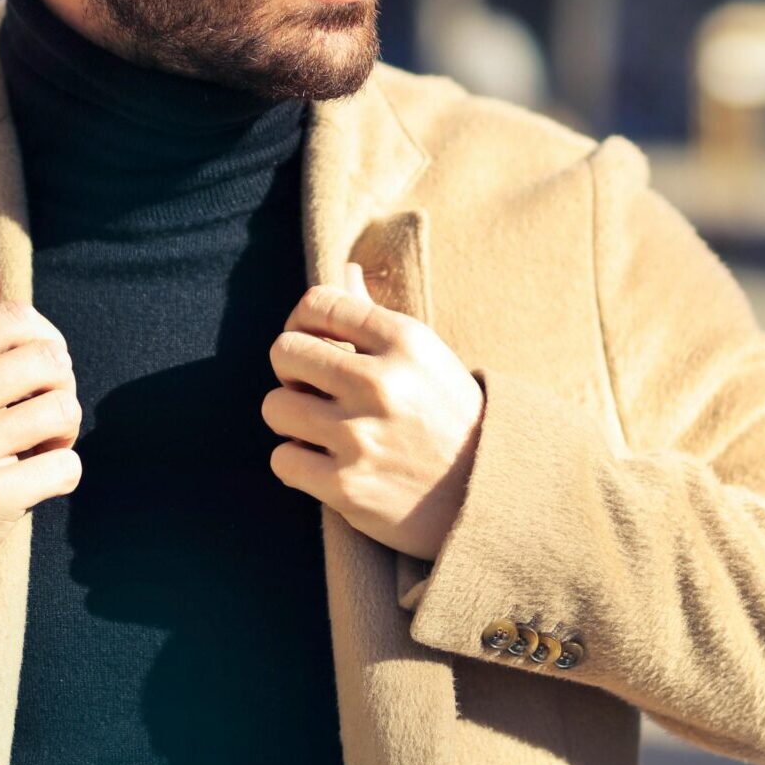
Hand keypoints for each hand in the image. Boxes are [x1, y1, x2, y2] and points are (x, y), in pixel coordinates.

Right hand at [0, 270, 82, 608]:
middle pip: (50, 359)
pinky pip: (65, 468)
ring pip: (64, 411)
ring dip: (63, 433)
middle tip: (44, 414)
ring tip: (40, 448)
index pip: (15, 318)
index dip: (43, 340)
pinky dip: (61, 475)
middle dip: (61, 385)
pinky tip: (35, 483)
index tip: (37, 371)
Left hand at [261, 262, 485, 563]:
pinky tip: (325, 464)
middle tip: (316, 391)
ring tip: (322, 430)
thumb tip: (345, 269)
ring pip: (275, 407)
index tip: (314, 344)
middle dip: (293, 371)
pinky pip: (282, 460)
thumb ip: (375, 316)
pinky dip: (297, 464)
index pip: (317, 304)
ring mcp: (361, 436)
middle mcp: (380, 383)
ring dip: (293, 420)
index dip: (302, 322)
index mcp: (403, 340)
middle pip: (284, 351)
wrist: (489, 495)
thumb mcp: (425, 357)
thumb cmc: (449, 417)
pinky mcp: (346, 485)